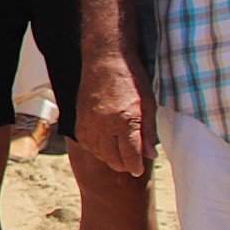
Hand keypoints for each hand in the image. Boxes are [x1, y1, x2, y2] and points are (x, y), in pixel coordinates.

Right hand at [74, 54, 154, 176]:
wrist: (105, 60)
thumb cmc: (131, 79)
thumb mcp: (148, 104)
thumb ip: (149, 132)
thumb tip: (150, 155)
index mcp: (125, 121)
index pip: (130, 157)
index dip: (136, 167)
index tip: (139, 169)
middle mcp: (104, 125)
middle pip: (113, 160)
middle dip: (124, 164)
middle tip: (132, 160)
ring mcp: (89, 123)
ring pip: (99, 154)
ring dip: (110, 157)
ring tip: (119, 150)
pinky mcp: (79, 120)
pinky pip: (87, 144)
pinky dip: (96, 148)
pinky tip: (105, 142)